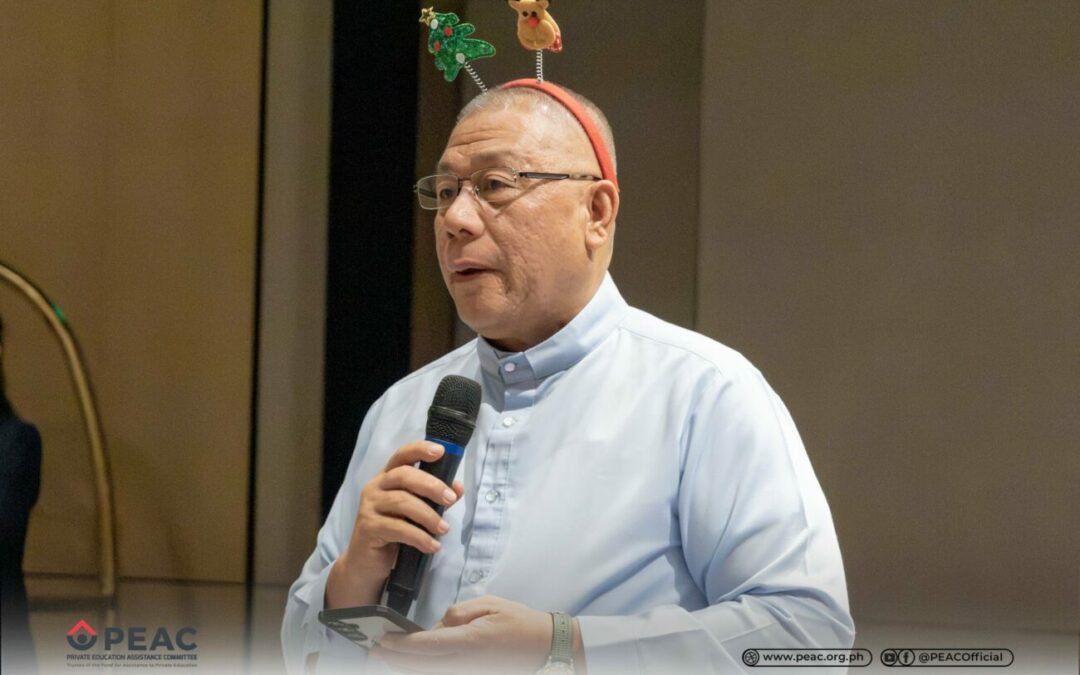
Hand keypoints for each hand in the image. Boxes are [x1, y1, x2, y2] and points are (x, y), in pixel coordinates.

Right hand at [326, 441, 464, 607]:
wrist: (366, 564)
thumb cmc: (393, 534)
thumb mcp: (415, 513)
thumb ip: (435, 499)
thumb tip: (458, 488)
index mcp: (387, 478)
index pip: (402, 456)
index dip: (420, 450)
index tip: (441, 451)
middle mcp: (374, 487)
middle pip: (404, 476)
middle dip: (432, 486)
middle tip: (450, 500)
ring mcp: (368, 507)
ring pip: (402, 502)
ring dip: (429, 516)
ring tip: (444, 529)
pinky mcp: (368, 527)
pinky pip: (398, 528)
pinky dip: (420, 537)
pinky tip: (432, 546)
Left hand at [370, 596, 554, 673]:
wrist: (545, 645)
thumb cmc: (519, 621)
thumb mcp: (489, 604)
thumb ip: (459, 613)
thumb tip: (437, 624)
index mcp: (470, 641)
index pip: (427, 645)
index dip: (402, 644)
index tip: (383, 639)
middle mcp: (466, 662)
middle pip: (422, 666)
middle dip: (395, 659)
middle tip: (374, 650)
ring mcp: (469, 672)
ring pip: (430, 674)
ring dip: (406, 668)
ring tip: (387, 658)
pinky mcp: (473, 674)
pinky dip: (424, 671)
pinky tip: (413, 665)